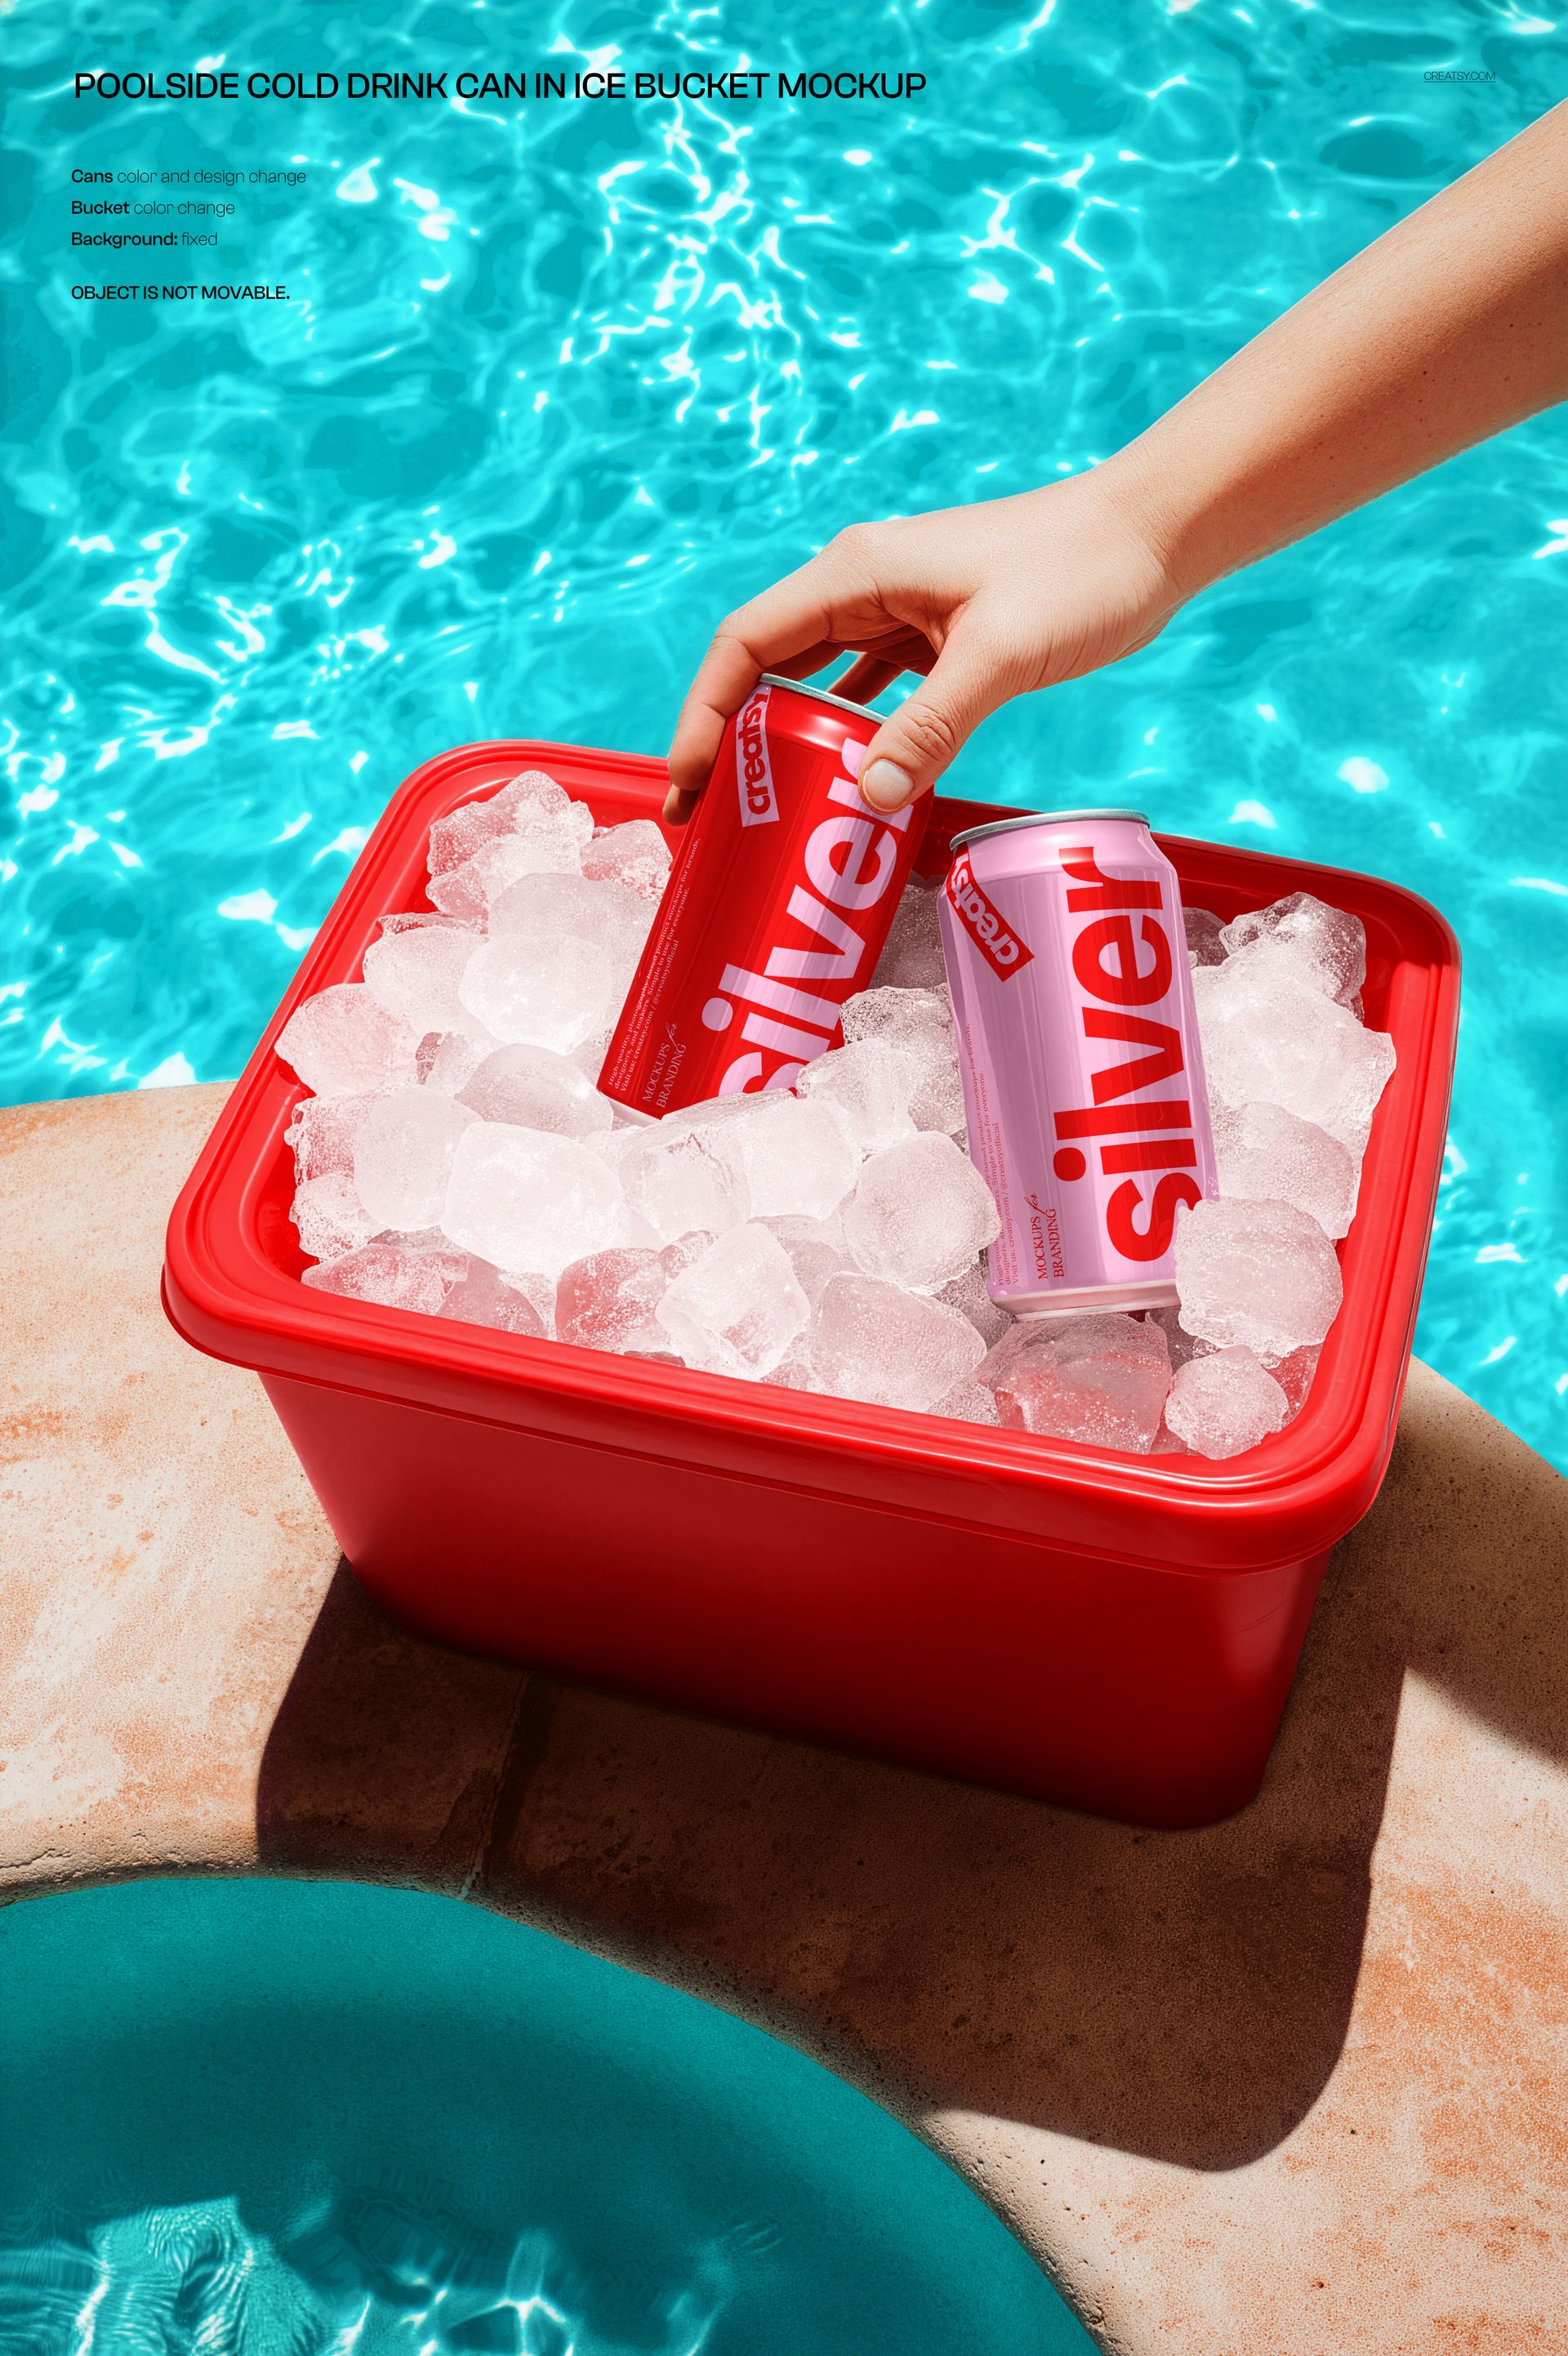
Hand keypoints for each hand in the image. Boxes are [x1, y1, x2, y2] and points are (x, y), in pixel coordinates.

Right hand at [662, 463, 1182, 822]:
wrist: (1152, 532)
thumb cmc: (1082, 571)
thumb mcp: (1003, 654)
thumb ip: (934, 725)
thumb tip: (871, 798)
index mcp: (856, 574)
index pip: (744, 646)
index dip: (703, 717)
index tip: (686, 785)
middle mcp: (862, 586)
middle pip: (764, 667)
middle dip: (728, 739)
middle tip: (707, 818)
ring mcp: (896, 609)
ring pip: (811, 681)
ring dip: (782, 742)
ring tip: (758, 811)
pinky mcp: (933, 634)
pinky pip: (864, 690)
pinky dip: (844, 736)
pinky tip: (840, 783)